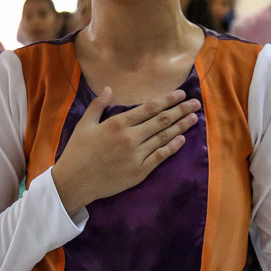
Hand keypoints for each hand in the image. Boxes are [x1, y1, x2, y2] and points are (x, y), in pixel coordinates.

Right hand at [52, 88, 200, 214]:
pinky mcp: (139, 172)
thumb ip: (97, 105)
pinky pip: (160, 157)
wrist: (74, 182)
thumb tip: (108, 88)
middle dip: (181, 111)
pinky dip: (172, 147)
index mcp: (118, 123)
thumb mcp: (84, 124)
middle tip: (196, 104)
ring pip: (164, 137)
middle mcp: (130, 137)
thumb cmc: (77, 151)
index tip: (181, 94)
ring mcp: (136, 155)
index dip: (168, 100)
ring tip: (194, 118)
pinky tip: (182, 140)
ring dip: (181, 127)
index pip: (150, 108)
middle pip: (162, 121)